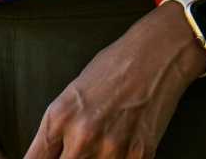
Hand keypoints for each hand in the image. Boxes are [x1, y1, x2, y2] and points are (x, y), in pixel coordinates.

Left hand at [23, 4, 205, 158]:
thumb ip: (58, 130)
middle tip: (74, 150)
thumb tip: (50, 156)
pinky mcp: (140, 155)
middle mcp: (82, 137)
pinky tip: (119, 146)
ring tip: (101, 141)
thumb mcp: (72, 94)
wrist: (155, 56)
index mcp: (59, 118)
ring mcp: (112, 149)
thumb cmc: (112, 68)